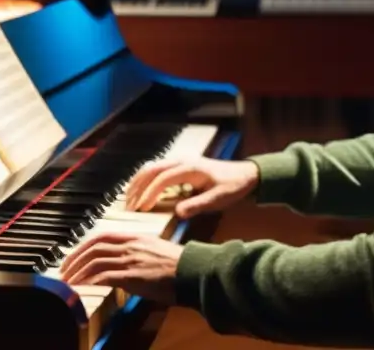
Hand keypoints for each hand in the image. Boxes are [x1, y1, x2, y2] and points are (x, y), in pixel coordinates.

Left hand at [60, 231, 181, 302]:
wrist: (192, 271)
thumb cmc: (179, 265)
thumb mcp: (156, 252)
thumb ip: (137, 255)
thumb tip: (125, 266)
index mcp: (135, 238)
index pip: (102, 237)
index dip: (83, 246)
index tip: (73, 256)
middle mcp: (130, 245)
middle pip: (93, 247)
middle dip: (75, 259)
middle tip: (64, 270)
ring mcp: (130, 259)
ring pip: (95, 261)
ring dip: (78, 272)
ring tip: (68, 282)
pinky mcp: (132, 275)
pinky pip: (103, 276)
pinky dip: (89, 281)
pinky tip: (81, 287)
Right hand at [124, 156, 258, 217]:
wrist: (245, 174)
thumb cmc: (232, 186)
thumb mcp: (218, 199)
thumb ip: (198, 206)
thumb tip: (177, 213)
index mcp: (190, 168)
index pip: (162, 179)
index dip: (150, 194)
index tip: (141, 209)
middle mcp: (182, 160)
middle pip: (151, 169)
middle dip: (137, 187)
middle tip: (129, 207)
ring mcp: (180, 160)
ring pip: (151, 167)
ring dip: (138, 182)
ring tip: (129, 200)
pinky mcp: (180, 164)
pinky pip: (156, 169)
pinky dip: (144, 179)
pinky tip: (140, 192)